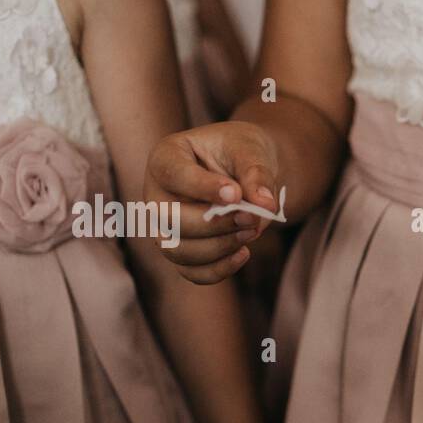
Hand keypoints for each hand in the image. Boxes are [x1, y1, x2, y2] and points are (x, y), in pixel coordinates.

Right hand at [144, 121, 281, 283]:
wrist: (246, 171)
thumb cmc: (242, 152)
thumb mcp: (252, 150)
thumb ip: (257, 174)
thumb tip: (265, 205)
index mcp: (166, 157)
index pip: (173, 174)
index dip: (203, 187)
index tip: (236, 194)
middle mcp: (156, 193)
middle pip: (169, 219)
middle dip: (213, 224)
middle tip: (251, 217)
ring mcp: (164, 226)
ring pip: (177, 250)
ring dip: (218, 247)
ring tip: (252, 232)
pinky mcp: (182, 250)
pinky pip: (192, 272)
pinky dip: (219, 269)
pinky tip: (244, 253)